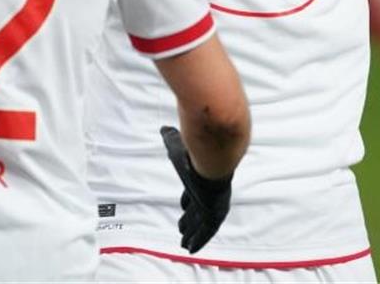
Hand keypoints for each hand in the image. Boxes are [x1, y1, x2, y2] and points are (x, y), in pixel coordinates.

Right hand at [160, 125, 232, 253]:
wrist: (213, 157)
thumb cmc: (194, 150)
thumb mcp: (177, 145)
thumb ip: (171, 138)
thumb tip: (164, 128)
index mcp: (200, 178)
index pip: (193, 193)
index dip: (188, 201)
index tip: (183, 207)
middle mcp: (208, 193)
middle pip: (197, 211)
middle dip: (190, 221)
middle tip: (182, 229)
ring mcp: (213, 205)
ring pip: (201, 225)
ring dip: (193, 234)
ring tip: (184, 244)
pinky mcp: (215, 214)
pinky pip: (206, 232)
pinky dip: (200, 241)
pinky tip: (192, 250)